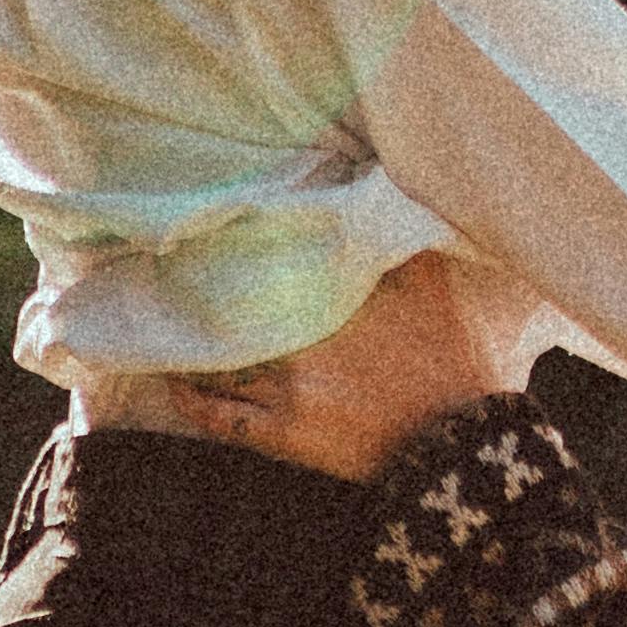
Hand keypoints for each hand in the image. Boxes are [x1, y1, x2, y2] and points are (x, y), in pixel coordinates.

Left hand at [158, 250, 509, 480]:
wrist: (461, 441)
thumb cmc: (455, 360)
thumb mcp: (433, 282)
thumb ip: (395, 237)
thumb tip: (369, 185)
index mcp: (330, 300)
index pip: (262, 269)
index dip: (227, 255)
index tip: (201, 240)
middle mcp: (300, 342)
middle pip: (230, 316)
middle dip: (200, 297)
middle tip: (165, 277)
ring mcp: (289, 393)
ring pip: (220, 365)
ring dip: (191, 349)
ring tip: (166, 325)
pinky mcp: (287, 437)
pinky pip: (224, 418)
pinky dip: (195, 401)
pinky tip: (175, 384)